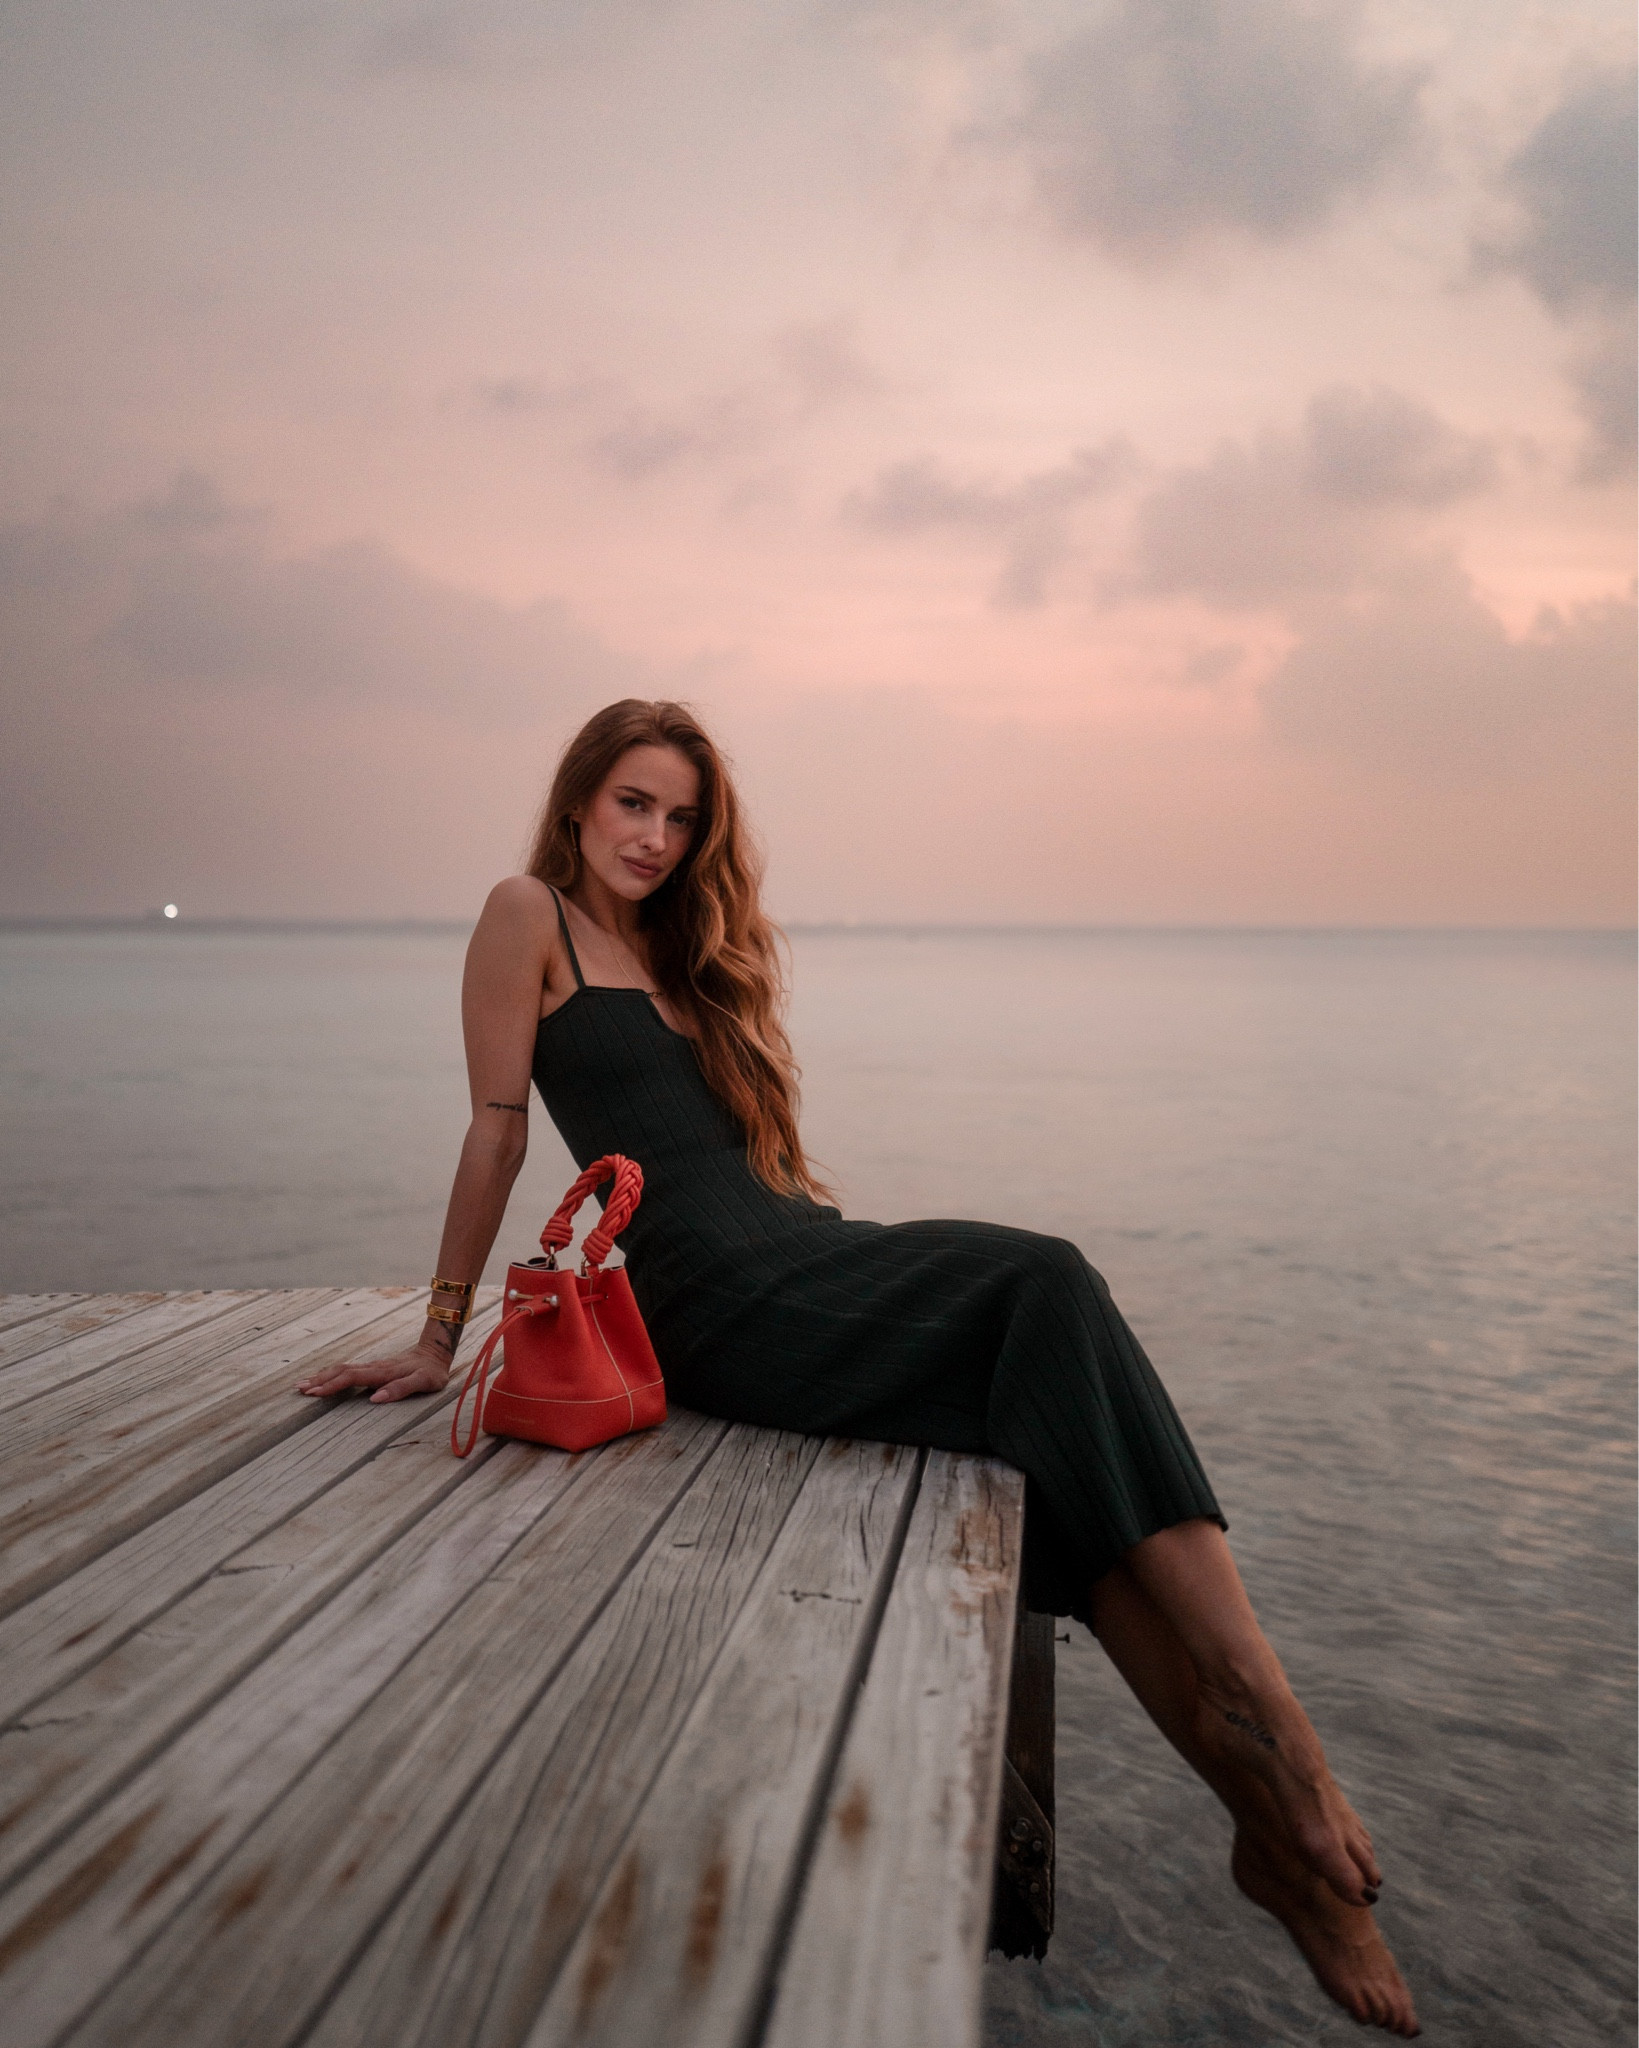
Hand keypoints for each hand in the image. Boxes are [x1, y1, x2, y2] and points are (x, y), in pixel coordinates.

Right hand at [297, 1339, 452, 1404]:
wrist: (435, 1353)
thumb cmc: (431, 1372)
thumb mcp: (424, 1382)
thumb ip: (401, 1389)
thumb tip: (375, 1399)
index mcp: (383, 1372)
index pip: (352, 1377)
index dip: (333, 1385)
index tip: (315, 1393)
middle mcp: (374, 1367)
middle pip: (341, 1371)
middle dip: (320, 1380)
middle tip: (299, 1390)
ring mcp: (372, 1366)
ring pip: (342, 1369)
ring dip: (322, 1376)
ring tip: (302, 1384)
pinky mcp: (372, 1368)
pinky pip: (347, 1370)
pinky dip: (331, 1374)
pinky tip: (322, 1378)